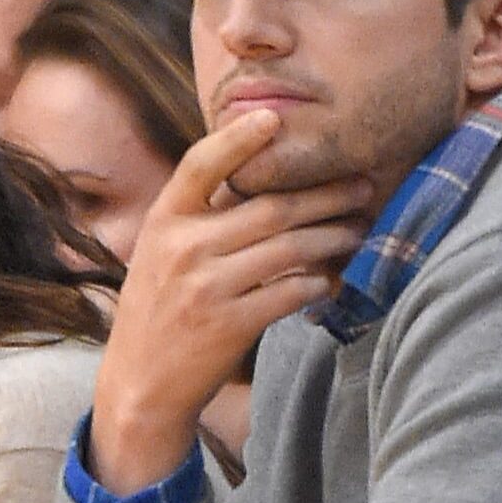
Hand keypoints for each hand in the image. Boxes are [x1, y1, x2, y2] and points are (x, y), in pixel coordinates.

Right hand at [89, 110, 372, 489]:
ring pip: (289, 248)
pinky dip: (318, 284)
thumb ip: (198, 219)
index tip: (276, 117)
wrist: (140, 385)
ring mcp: (206, 288)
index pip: (201, 164)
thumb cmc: (158, 312)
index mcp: (164, 222)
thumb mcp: (159, 255)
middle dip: (325, 194)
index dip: (239, 138)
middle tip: (361, 184)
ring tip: (359, 229)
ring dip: (333, 237)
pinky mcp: (229, 325)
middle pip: (270, 207)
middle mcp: (183, 248)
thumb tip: (260, 181)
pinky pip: (290, 292)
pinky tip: (332, 280)